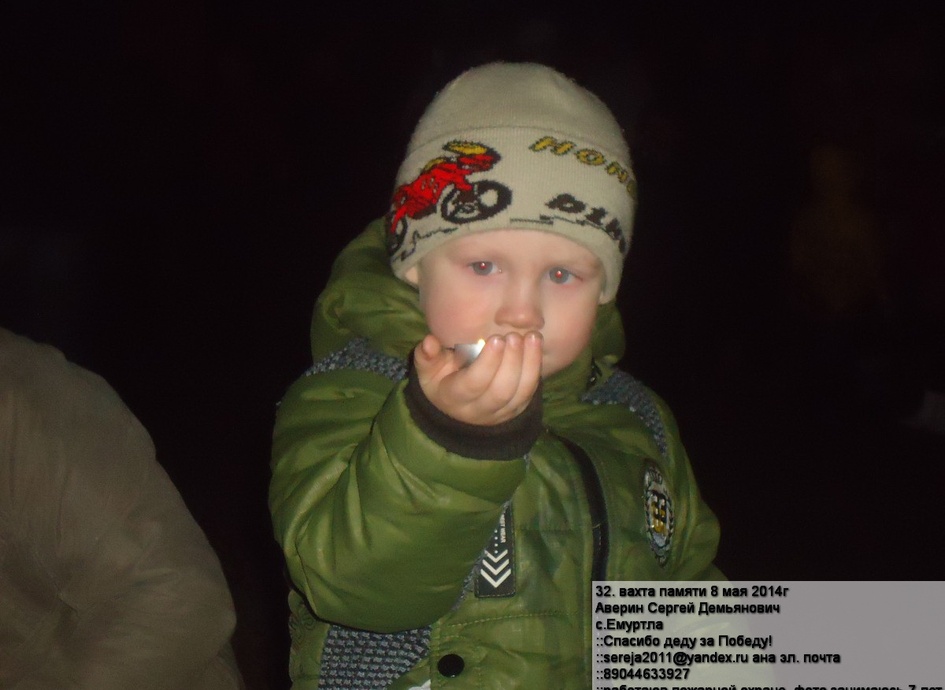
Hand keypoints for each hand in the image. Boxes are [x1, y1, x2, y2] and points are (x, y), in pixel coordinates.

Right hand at [413, 331, 542, 425]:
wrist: (455, 408)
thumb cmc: (440, 380)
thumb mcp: (427, 369)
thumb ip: (426, 355)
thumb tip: (429, 341)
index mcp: (454, 398)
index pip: (473, 384)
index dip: (487, 363)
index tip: (496, 339)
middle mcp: (478, 410)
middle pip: (500, 391)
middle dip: (511, 362)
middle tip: (514, 336)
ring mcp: (500, 413)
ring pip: (519, 393)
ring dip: (529, 364)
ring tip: (532, 337)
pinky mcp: (516, 409)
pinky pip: (529, 392)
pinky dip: (535, 369)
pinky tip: (536, 346)